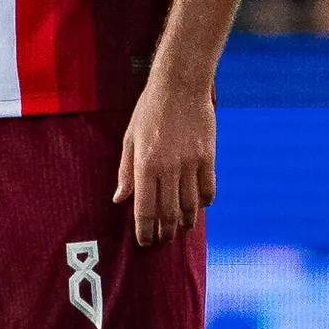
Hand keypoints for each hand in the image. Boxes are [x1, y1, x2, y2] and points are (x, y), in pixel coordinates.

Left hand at [113, 74, 216, 245]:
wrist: (180, 86)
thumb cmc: (150, 110)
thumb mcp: (129, 138)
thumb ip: (125, 171)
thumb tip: (119, 199)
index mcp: (145, 165)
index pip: (145, 208)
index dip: (145, 230)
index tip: (144, 242)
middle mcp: (169, 168)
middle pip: (169, 213)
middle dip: (165, 232)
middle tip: (162, 240)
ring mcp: (191, 164)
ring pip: (191, 206)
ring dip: (186, 222)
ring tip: (181, 230)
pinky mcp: (209, 157)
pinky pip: (208, 189)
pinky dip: (204, 203)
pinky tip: (198, 208)